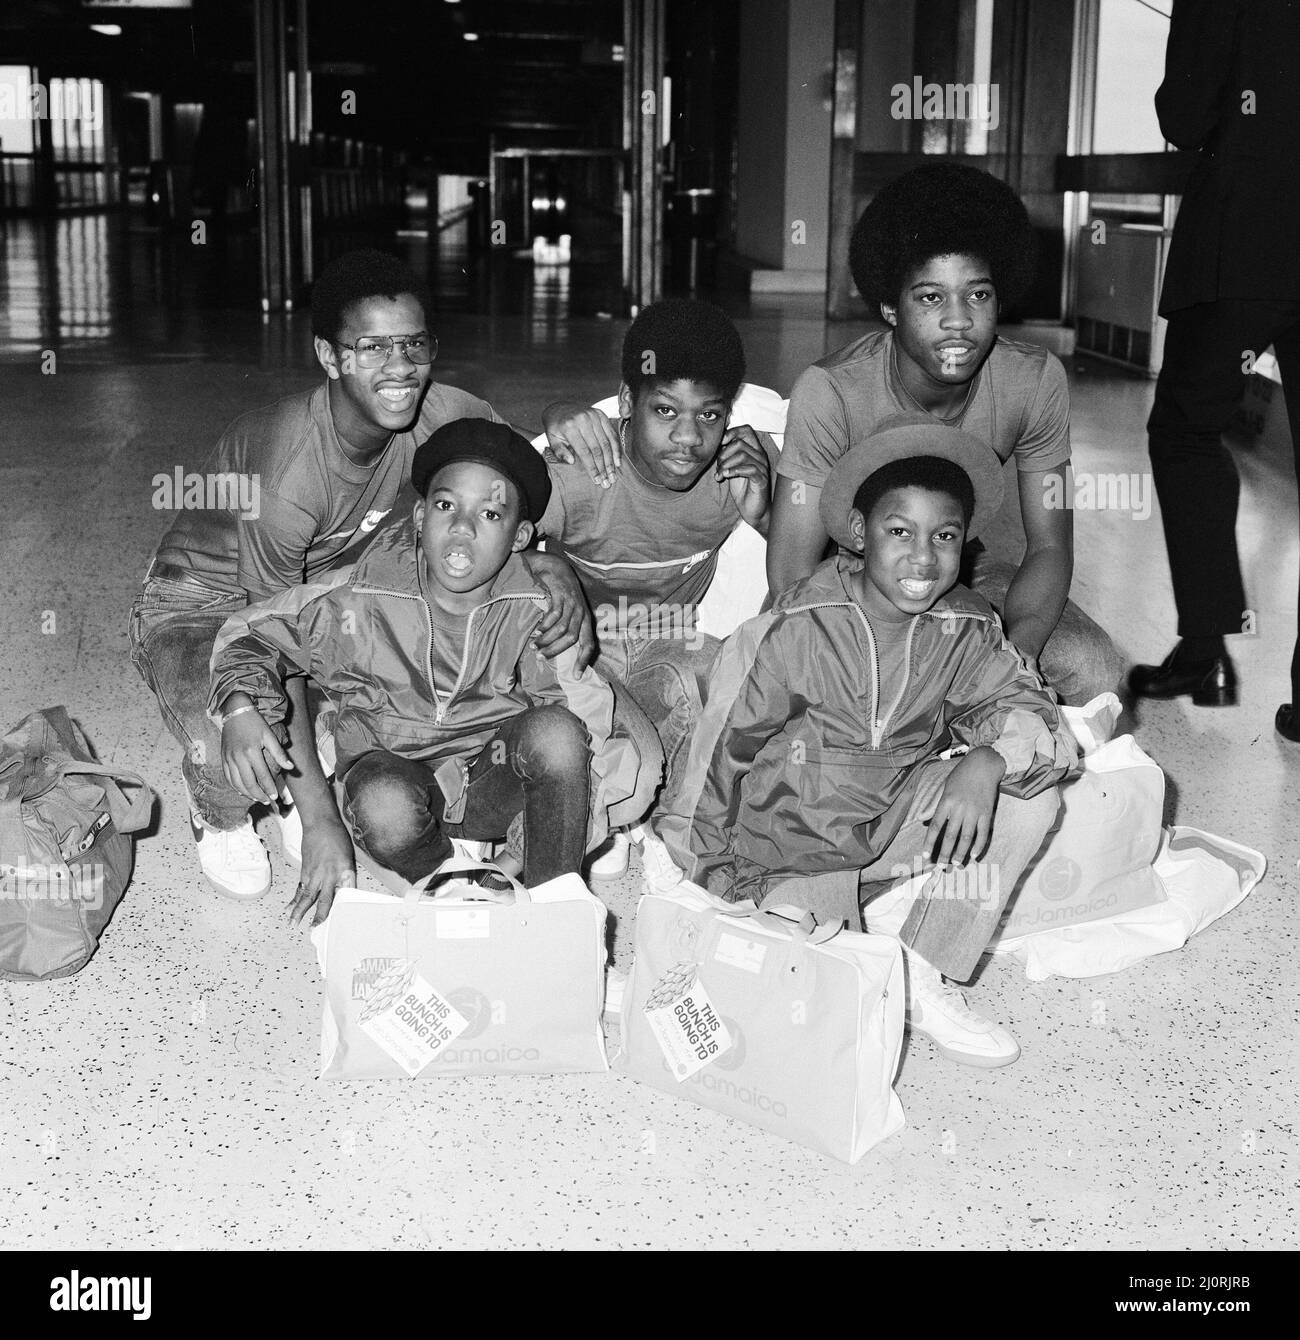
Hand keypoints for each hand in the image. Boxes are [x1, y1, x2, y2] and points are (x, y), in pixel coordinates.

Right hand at [221, 709, 293, 802]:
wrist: (236, 711)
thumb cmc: (255, 723)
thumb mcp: (270, 736)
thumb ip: (279, 753)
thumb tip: (290, 767)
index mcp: (252, 752)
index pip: (262, 776)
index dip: (269, 788)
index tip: (275, 796)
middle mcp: (238, 757)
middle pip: (248, 782)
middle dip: (258, 794)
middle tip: (267, 801)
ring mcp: (229, 758)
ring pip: (236, 782)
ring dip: (246, 793)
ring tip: (256, 798)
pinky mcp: (223, 758)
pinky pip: (228, 777)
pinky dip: (235, 786)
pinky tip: (242, 790)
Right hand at [288, 816, 355, 926]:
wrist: (320, 823)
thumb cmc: (338, 839)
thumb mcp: (349, 857)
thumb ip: (347, 877)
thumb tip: (346, 893)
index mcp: (344, 871)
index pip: (346, 895)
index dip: (344, 909)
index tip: (342, 923)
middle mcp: (329, 875)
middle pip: (324, 900)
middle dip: (320, 916)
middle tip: (315, 930)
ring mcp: (315, 874)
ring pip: (306, 896)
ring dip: (299, 912)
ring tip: (293, 925)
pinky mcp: (305, 871)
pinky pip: (299, 889)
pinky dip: (294, 900)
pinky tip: (288, 909)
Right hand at [522, 549, 595, 665]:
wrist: (556, 568)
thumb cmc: (560, 594)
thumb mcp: (568, 612)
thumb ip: (566, 628)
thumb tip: (555, 650)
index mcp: (586, 620)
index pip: (589, 645)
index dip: (583, 660)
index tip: (575, 675)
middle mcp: (582, 613)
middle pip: (572, 639)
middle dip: (555, 651)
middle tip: (540, 657)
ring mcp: (573, 603)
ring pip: (562, 629)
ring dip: (546, 640)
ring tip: (534, 645)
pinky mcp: (562, 594)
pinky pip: (554, 615)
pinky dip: (545, 625)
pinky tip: (537, 629)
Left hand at [543, 403, 620, 487]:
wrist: (559, 408)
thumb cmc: (555, 427)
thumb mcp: (552, 439)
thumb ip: (559, 452)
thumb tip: (571, 461)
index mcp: (570, 427)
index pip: (584, 452)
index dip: (592, 467)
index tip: (596, 480)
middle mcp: (583, 420)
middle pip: (597, 449)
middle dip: (603, 467)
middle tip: (607, 482)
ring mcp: (593, 416)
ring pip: (606, 442)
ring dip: (611, 461)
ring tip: (613, 475)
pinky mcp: (601, 415)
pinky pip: (612, 433)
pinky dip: (616, 448)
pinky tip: (617, 461)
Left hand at [715, 424, 771, 531]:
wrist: (752, 510)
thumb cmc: (742, 488)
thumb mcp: (731, 467)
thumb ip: (726, 455)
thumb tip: (715, 444)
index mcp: (753, 450)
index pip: (746, 430)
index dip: (731, 433)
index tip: (719, 444)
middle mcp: (760, 456)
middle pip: (740, 442)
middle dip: (724, 453)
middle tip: (718, 466)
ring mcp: (762, 467)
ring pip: (743, 455)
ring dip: (726, 464)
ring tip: (719, 474)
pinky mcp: (762, 480)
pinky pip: (749, 469)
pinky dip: (734, 471)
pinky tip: (725, 477)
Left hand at [925, 747, 1004, 867]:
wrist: (983, 765)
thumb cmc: (961, 775)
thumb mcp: (945, 787)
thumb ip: (937, 805)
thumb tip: (926, 821)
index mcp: (946, 801)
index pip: (935, 827)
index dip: (929, 843)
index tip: (925, 856)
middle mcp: (959, 808)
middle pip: (950, 836)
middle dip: (945, 853)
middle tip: (941, 866)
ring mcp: (974, 811)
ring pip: (966, 837)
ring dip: (961, 853)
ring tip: (957, 864)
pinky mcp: (987, 813)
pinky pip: (983, 833)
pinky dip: (979, 846)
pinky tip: (974, 855)